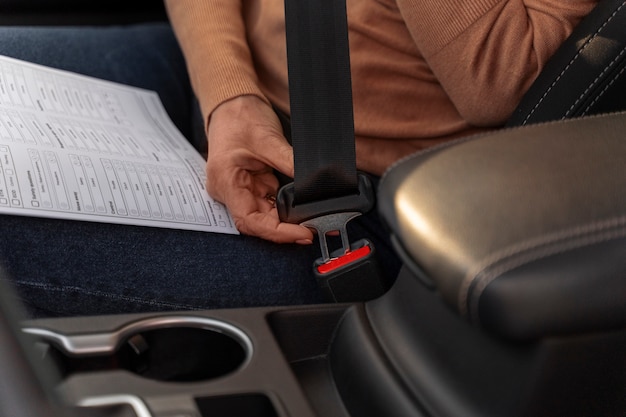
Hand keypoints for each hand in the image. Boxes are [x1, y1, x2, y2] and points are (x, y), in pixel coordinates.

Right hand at [205, 95, 313, 243]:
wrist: (232, 103)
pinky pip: (269, 204)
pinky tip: (303, 208)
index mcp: (226, 182)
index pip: (250, 221)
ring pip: (266, 216)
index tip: (303, 233)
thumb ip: (290, 162)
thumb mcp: (268, 139)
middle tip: (315, 228)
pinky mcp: (252, 185)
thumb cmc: (240, 117)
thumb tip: (314, 182)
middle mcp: (230, 192)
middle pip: (259, 223)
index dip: (278, 232)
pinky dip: (286, 208)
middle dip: (287, 228)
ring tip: (313, 219)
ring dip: (288, 220)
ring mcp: (241, 190)